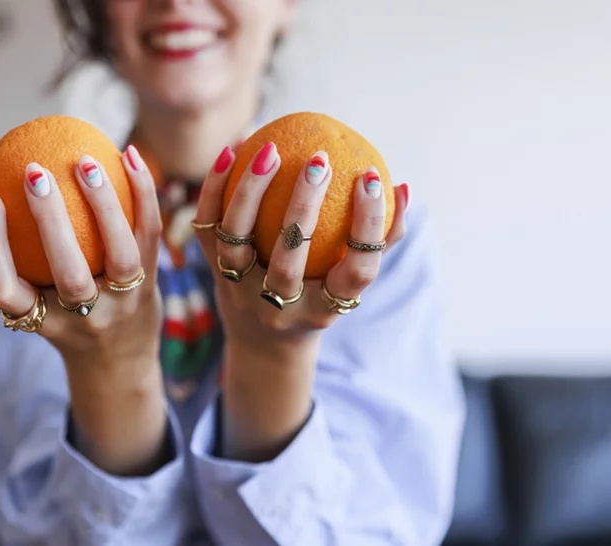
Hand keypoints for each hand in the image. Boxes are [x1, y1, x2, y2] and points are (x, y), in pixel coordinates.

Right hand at [0, 145, 168, 475]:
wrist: (119, 362)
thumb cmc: (62, 315)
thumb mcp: (32, 300)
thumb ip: (12, 257)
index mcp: (38, 320)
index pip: (3, 289)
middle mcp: (81, 317)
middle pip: (67, 273)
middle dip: (51, 222)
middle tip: (34, 172)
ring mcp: (121, 304)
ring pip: (119, 255)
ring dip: (104, 205)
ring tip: (86, 161)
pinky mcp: (152, 286)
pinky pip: (149, 234)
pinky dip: (143, 192)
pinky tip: (129, 154)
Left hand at [192, 143, 409, 355]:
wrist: (261, 342)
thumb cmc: (320, 296)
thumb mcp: (350, 280)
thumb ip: (379, 239)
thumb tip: (402, 187)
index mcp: (325, 308)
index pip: (356, 270)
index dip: (367, 227)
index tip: (371, 178)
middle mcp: (280, 305)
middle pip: (289, 259)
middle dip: (304, 209)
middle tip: (320, 160)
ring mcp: (241, 292)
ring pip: (238, 243)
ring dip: (251, 193)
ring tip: (270, 150)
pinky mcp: (212, 273)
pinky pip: (209, 228)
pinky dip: (215, 189)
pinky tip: (231, 151)